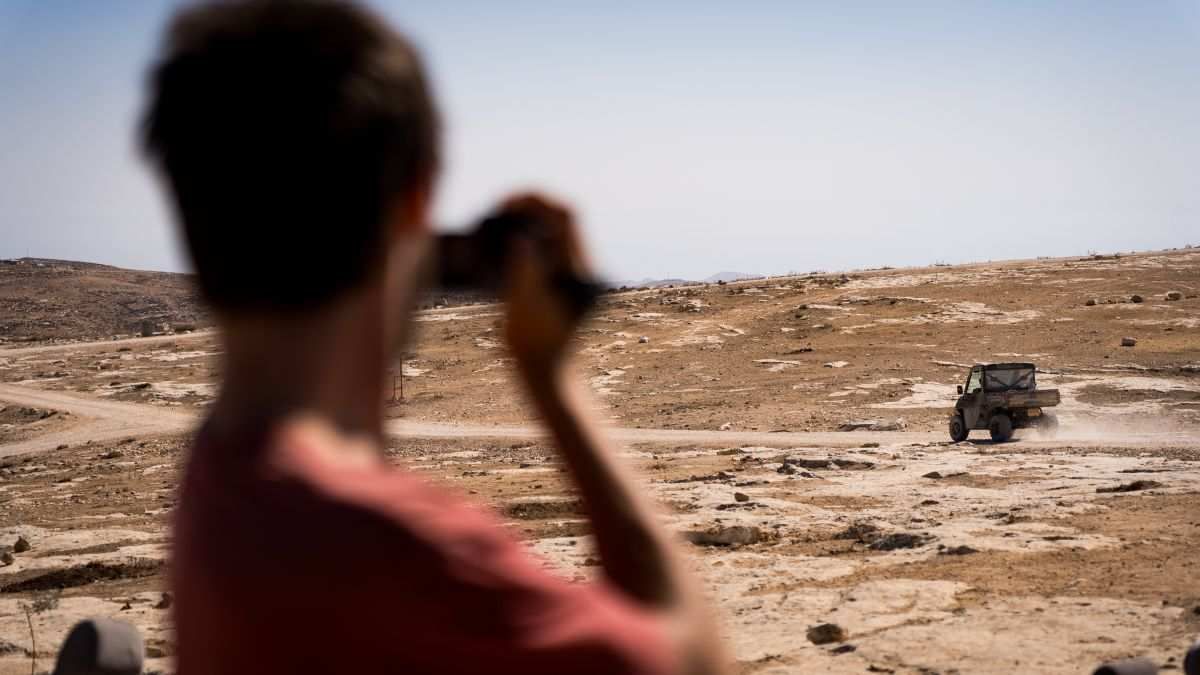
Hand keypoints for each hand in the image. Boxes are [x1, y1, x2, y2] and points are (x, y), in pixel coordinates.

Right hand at [498, 193, 591, 379]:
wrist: (546, 372)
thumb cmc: (534, 344)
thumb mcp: (525, 303)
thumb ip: (525, 267)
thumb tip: (521, 236)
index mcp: (582, 270)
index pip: (567, 218)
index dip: (538, 202)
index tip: (508, 203)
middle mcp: (583, 267)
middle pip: (561, 219)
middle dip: (531, 208)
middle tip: (500, 208)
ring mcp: (574, 274)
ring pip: (554, 232)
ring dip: (528, 221)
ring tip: (499, 221)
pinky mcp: (563, 282)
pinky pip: (547, 248)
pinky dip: (528, 240)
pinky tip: (506, 242)